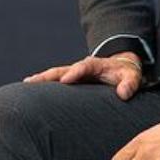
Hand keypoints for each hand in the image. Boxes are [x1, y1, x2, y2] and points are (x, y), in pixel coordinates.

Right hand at [24, 51, 143, 100]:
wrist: (121, 67)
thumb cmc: (126, 74)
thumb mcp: (132, 77)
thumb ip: (130, 84)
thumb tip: (123, 94)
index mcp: (95, 64)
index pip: (84, 67)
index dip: (75, 72)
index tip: (66, 79)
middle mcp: (81, 67)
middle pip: (62, 69)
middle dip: (48, 75)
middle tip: (33, 81)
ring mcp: (74, 73)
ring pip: (55, 75)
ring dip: (41, 79)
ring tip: (26, 84)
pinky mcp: (71, 80)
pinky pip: (55, 81)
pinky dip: (43, 84)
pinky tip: (30, 90)